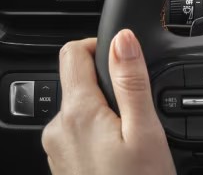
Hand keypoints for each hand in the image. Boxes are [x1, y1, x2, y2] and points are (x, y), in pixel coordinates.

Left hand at [42, 30, 174, 174]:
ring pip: (79, 109)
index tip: (124, 59)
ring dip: (104, 112)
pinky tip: (121, 154)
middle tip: (139, 109)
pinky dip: (99, 134)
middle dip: (108, 85)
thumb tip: (122, 39)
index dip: (99, 45)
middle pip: (77, 82)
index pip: (72, 53)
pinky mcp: (63, 165)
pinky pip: (77, 134)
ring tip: (133, 136)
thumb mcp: (145, 130)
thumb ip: (131, 81)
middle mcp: (58, 129)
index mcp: (78, 113)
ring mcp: (57, 149)